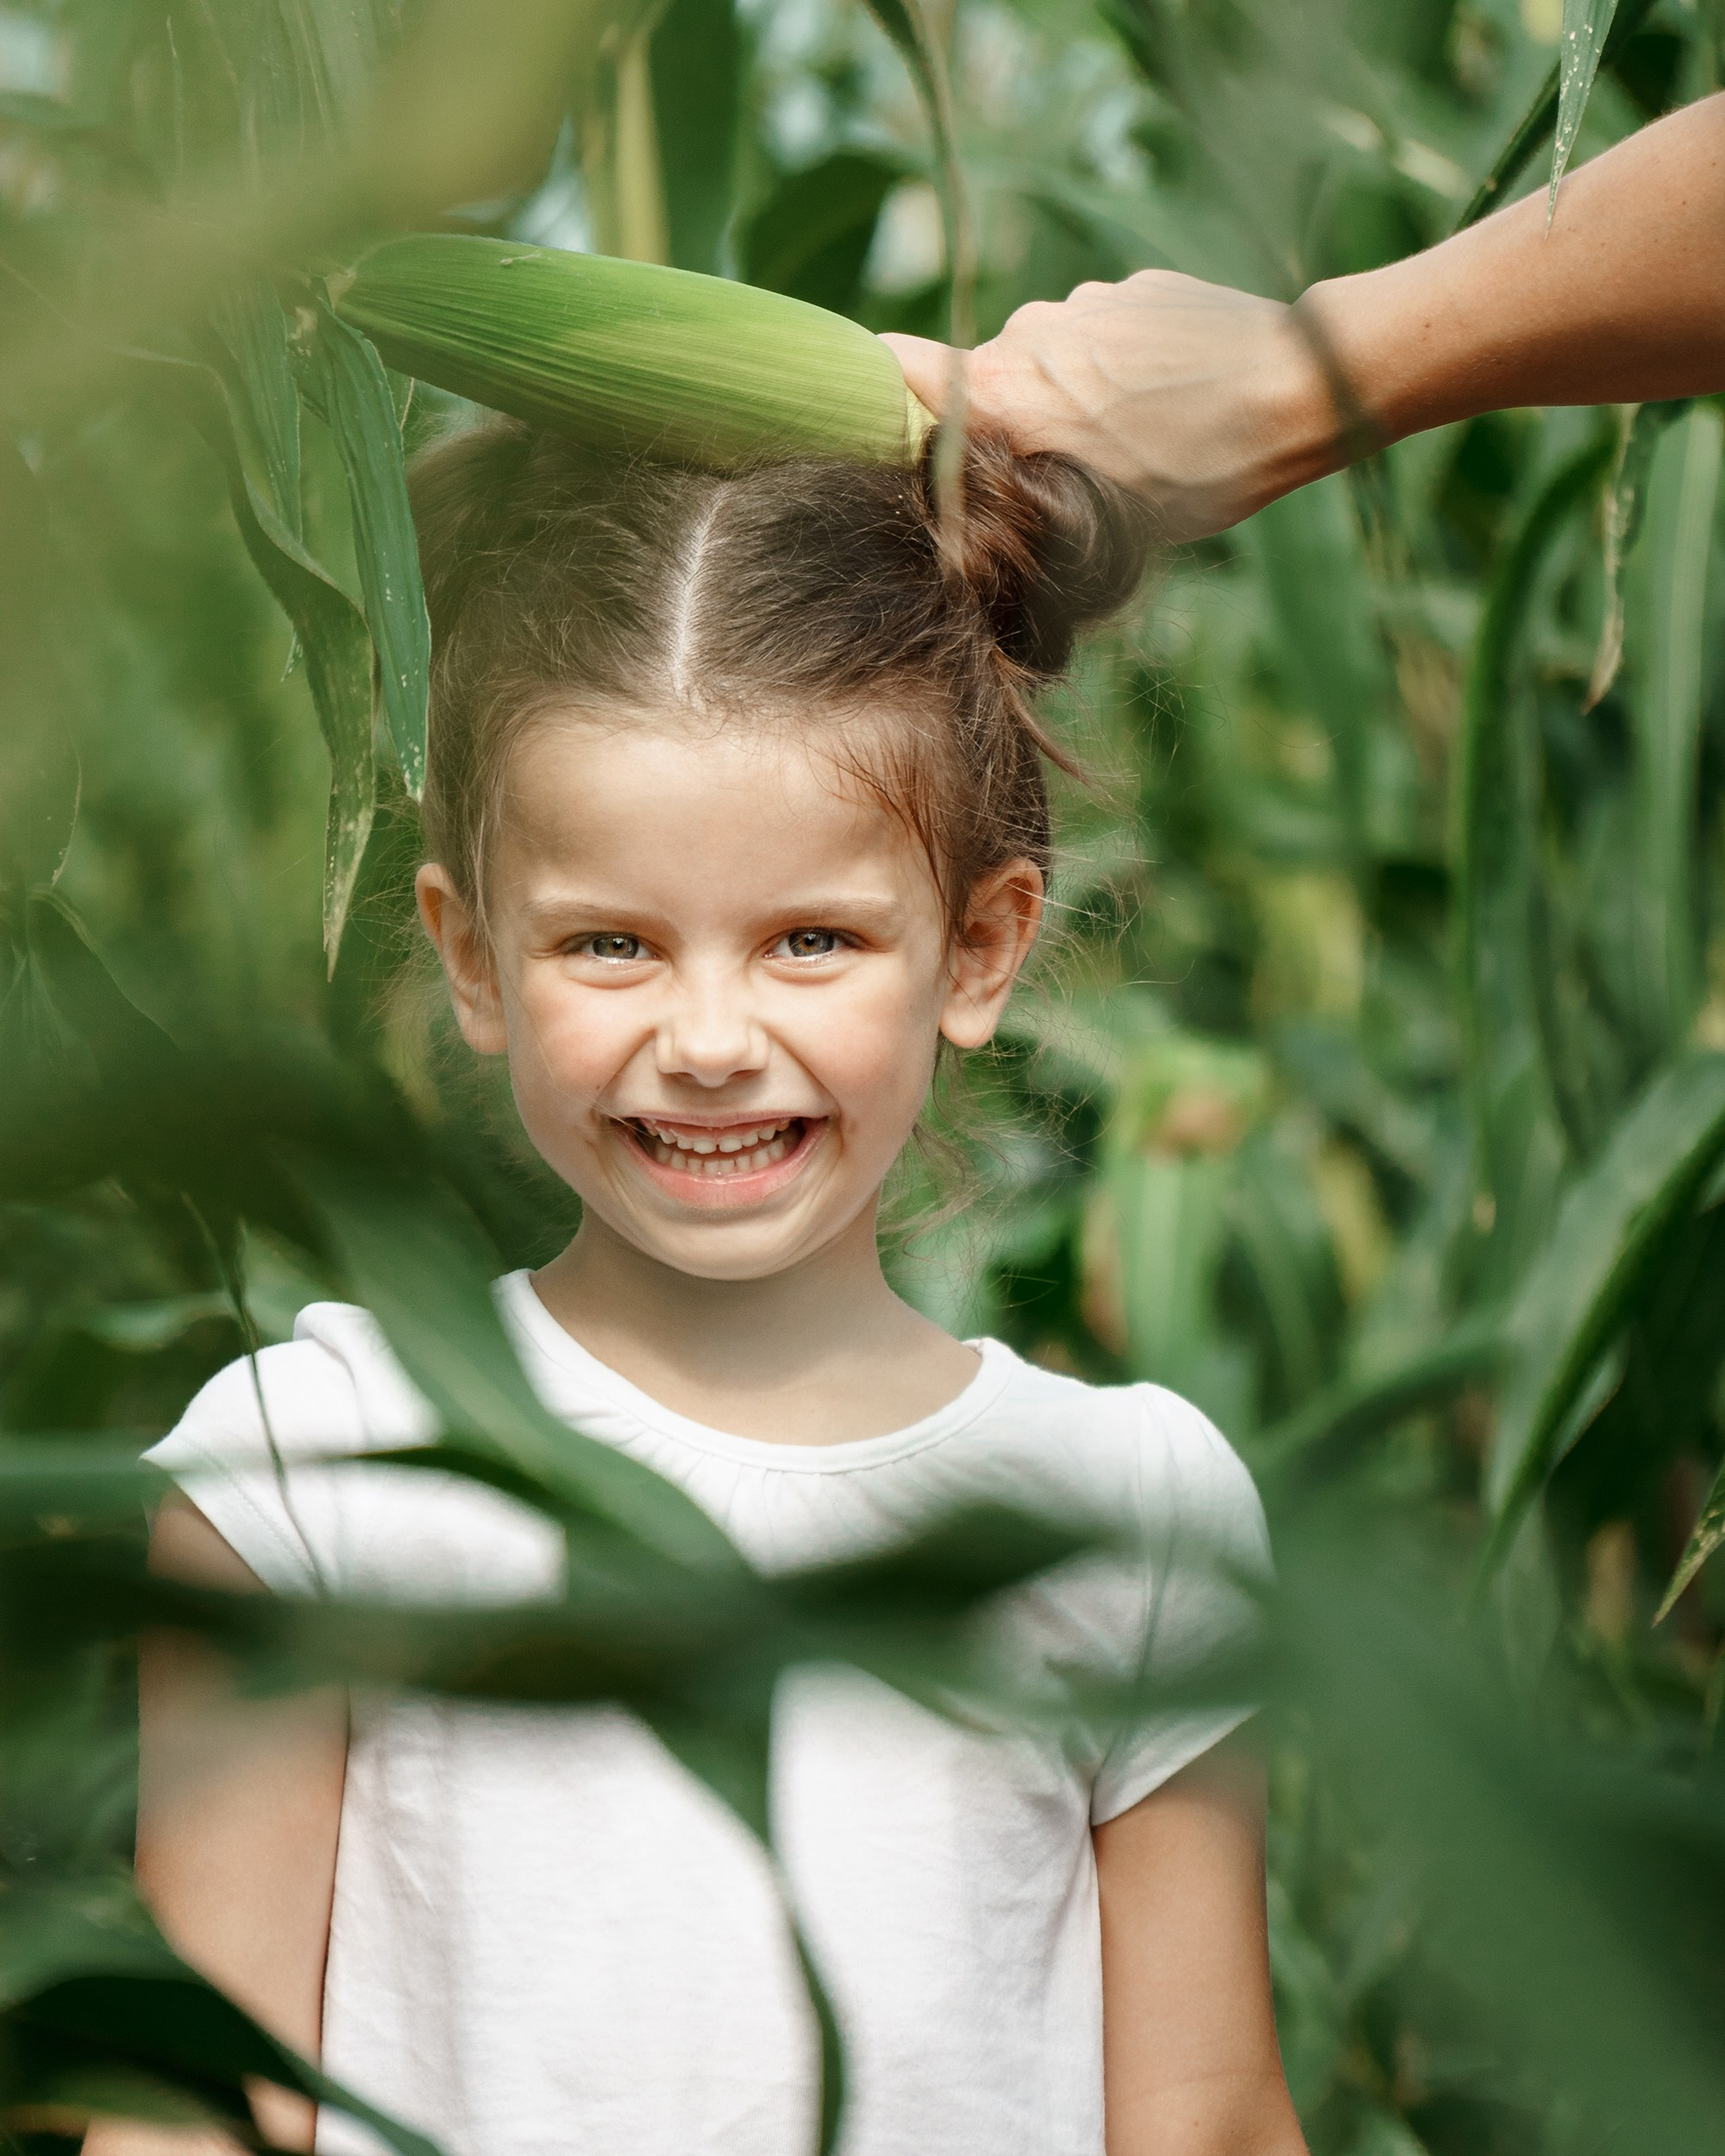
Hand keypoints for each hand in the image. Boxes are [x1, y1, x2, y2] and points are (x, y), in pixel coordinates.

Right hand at [883, 270, 1341, 543]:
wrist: (1295, 389)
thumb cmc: (1197, 474)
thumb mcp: (1093, 518)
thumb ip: (1018, 487)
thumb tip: (979, 497)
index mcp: (1002, 396)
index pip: (895, 369)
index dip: (878, 391)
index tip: (879, 417)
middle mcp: (1026, 336)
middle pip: (986, 378)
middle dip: (1010, 418)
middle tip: (1064, 465)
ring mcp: (1082, 305)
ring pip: (1049, 357)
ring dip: (1074, 393)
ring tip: (1139, 434)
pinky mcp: (1132, 287)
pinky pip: (1101, 333)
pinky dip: (1121, 365)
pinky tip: (1172, 397)